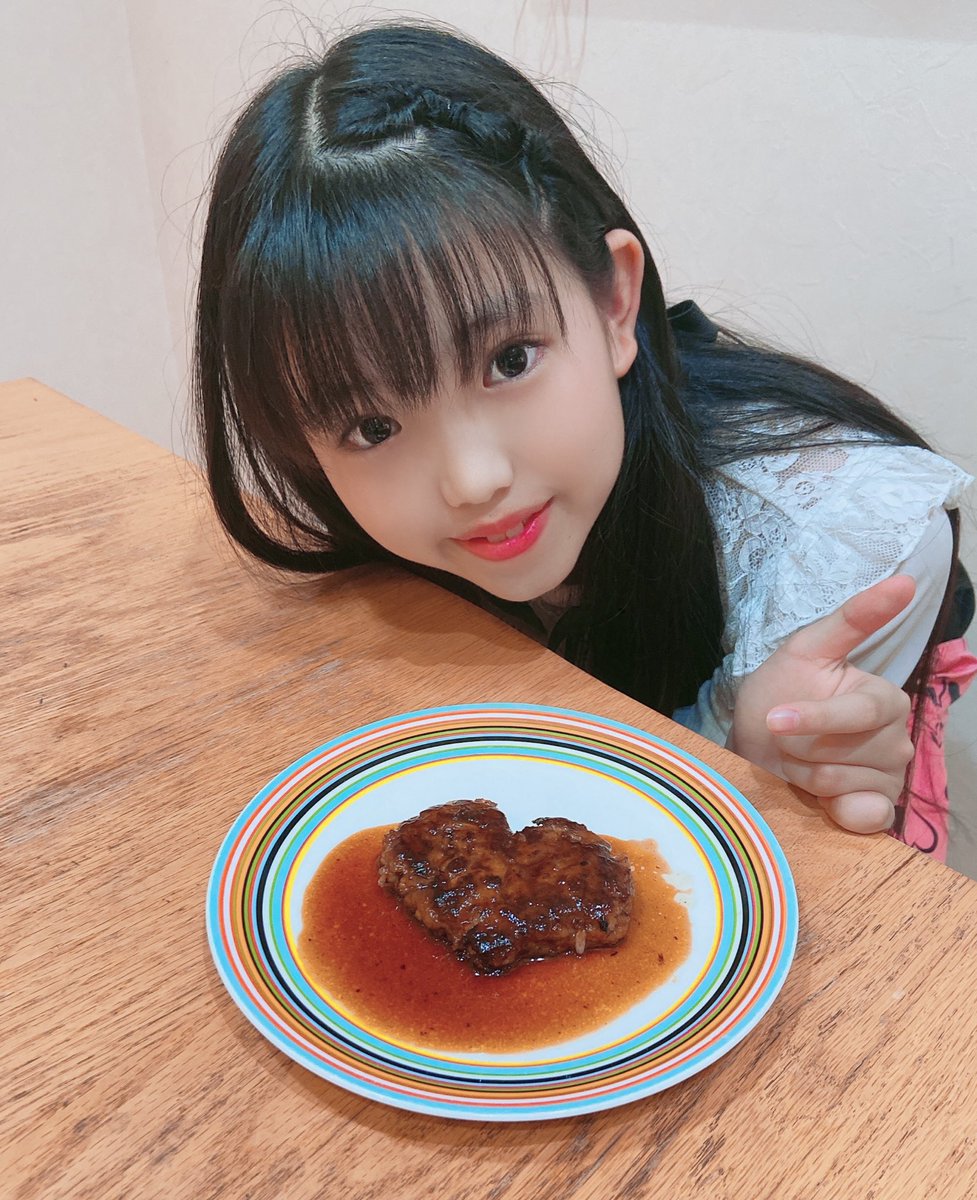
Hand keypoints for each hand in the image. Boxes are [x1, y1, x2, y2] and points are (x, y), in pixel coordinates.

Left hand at [728, 575, 915, 832]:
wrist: (755, 743)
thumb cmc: (780, 692)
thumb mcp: (806, 650)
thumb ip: (855, 618)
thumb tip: (905, 581)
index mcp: (886, 699)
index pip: (861, 713)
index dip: (814, 718)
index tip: (774, 717)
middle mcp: (896, 740)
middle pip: (848, 752)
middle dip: (800, 746)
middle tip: (785, 737)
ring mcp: (889, 779)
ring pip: (841, 784)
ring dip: (802, 772)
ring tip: (794, 760)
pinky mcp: (875, 813)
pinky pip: (865, 818)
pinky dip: (834, 810)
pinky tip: (818, 798)